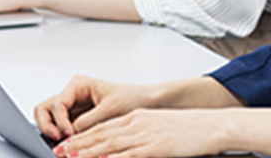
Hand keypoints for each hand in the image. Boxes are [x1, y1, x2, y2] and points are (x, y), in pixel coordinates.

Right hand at [35, 75, 153, 141]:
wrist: (145, 103)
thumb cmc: (131, 99)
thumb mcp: (110, 111)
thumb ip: (88, 122)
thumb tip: (69, 136)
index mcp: (79, 84)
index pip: (57, 103)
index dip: (60, 121)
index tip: (68, 134)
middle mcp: (72, 94)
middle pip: (44, 109)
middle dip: (47, 125)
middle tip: (57, 140)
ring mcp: (73, 107)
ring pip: (48, 119)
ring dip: (52, 131)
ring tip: (63, 144)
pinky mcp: (76, 120)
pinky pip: (61, 128)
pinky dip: (61, 137)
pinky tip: (71, 145)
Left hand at [54, 108, 228, 157]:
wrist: (211, 125)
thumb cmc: (189, 129)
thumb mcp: (160, 126)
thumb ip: (141, 134)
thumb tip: (124, 147)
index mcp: (138, 117)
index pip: (104, 126)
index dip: (83, 135)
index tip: (68, 143)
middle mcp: (137, 123)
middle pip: (101, 135)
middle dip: (78, 144)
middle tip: (59, 151)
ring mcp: (145, 135)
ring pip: (109, 144)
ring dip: (87, 152)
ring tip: (70, 157)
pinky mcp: (155, 148)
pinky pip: (128, 156)